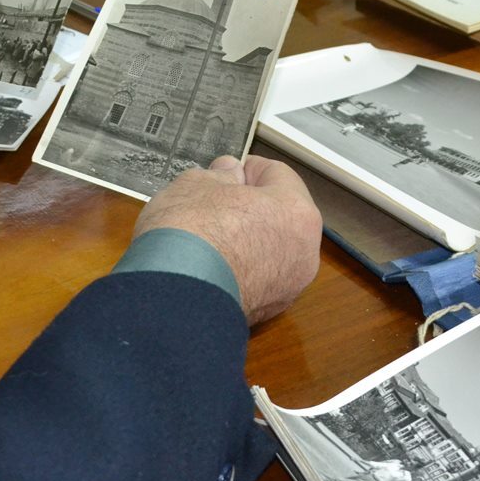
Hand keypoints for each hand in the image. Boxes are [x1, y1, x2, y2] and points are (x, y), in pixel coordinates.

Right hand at [135, 155, 321, 324]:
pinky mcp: (268, 312)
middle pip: (279, 215)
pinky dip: (240, 269)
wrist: (175, 298)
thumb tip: (230, 174)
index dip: (248, 168)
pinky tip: (211, 265)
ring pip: (270, 250)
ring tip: (210, 237)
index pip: (278, 174)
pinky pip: (257, 278)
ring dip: (246, 240)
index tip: (225, 172)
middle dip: (250, 206)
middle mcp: (304, 251)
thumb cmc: (191, 232)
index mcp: (296, 211)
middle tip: (215, 203)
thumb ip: (220, 174)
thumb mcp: (196, 184)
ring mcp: (289, 286)